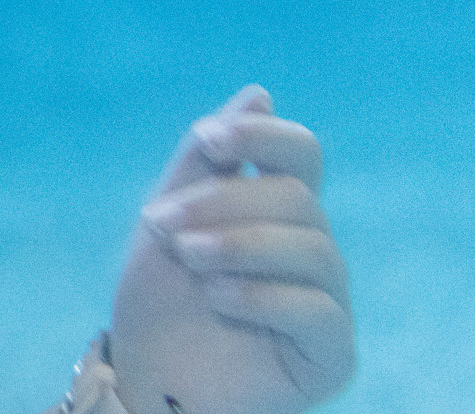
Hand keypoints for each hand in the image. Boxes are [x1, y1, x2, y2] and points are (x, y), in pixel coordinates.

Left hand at [107, 86, 352, 413]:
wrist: (145, 380)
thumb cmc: (159, 303)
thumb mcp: (168, 220)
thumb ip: (205, 162)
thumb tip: (258, 94)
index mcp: (279, 214)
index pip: (299, 154)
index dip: (260, 137)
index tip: (207, 141)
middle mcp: (312, 251)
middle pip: (296, 197)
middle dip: (221, 202)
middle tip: (160, 223)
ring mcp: (327, 302)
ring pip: (312, 248)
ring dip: (238, 244)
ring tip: (188, 258)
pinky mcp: (329, 354)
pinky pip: (317, 310)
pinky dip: (262, 296)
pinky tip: (218, 299)